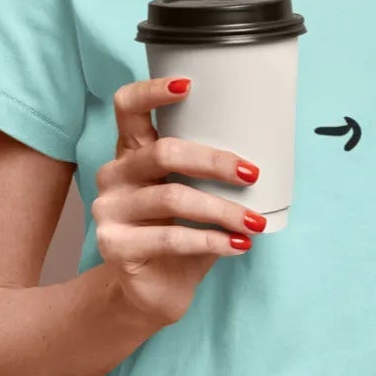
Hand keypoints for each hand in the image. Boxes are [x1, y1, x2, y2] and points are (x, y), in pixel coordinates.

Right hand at [93, 76, 265, 327]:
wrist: (154, 290)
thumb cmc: (180, 233)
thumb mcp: (196, 194)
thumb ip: (213, 171)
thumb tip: (266, 149)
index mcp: (133, 152)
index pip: (128, 106)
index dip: (153, 91)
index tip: (190, 85)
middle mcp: (114, 174)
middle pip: (163, 152)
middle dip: (214, 161)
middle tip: (251, 174)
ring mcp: (109, 209)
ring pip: (172, 197)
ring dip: (222, 210)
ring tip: (255, 221)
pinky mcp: (113, 245)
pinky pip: (171, 237)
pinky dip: (212, 241)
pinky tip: (239, 245)